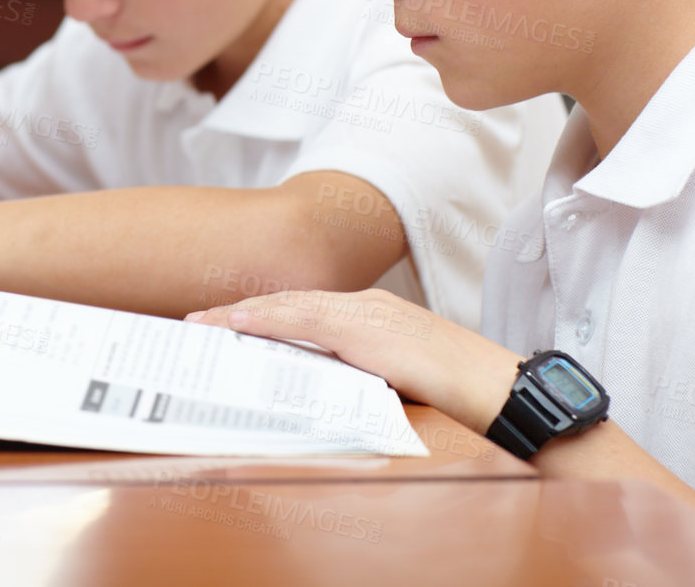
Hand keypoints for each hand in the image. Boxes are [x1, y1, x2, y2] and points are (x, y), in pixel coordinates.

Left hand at [186, 289, 521, 432]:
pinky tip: (241, 323)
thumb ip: (358, 373)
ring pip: (289, 306)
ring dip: (242, 316)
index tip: (222, 326)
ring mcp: (366, 313)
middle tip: (195, 323)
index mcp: (369, 315)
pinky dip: (269, 318)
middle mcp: (364, 305)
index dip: (259, 316)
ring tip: (204, 325)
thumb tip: (319, 390)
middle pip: (287, 303)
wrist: (498, 389)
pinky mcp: (369, 329)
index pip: (301, 310)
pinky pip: (307, 318)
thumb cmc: (455, 391)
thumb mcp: (396, 376)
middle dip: (239, 313)